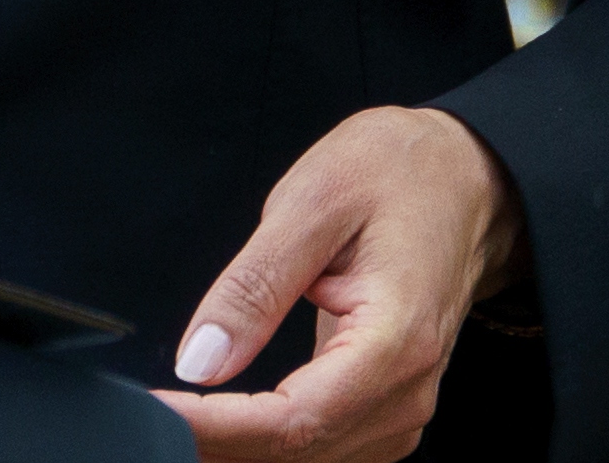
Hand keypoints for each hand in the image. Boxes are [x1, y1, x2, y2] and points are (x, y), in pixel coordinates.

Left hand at [159, 105, 527, 461]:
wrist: (463, 178)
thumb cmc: (398, 174)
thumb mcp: (311, 203)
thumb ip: (254, 286)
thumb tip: (199, 361)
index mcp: (395, 342)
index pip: (293, 420)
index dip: (215, 428)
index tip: (156, 413)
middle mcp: (407, 391)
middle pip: (298, 451)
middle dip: (215, 442)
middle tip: (145, 416)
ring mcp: (402, 404)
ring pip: (308, 457)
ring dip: (238, 446)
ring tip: (174, 419)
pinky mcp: (387, 403)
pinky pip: (322, 444)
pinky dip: (266, 439)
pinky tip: (223, 419)